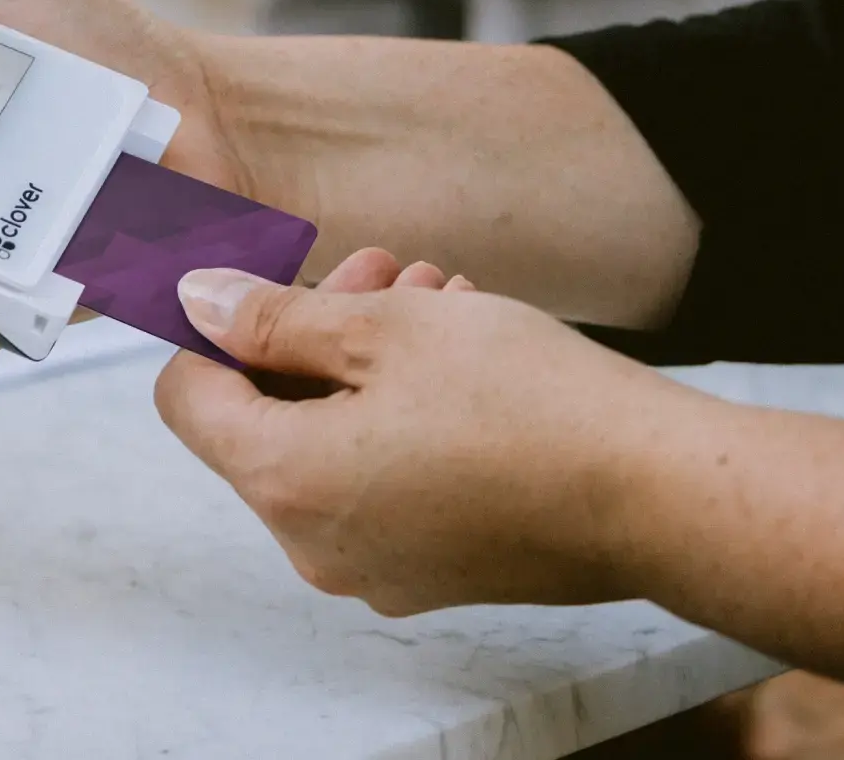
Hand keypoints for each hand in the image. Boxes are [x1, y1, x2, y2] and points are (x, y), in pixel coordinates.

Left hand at [152, 256, 694, 615]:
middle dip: (311, 332)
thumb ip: (275, 317)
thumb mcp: (387, 327)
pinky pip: (381, 483)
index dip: (218, 326)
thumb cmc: (535, 409)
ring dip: (365, 363)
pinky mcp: (432, 571)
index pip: (187, 396)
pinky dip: (401, 418)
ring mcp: (376, 568)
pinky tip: (463, 357)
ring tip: (437, 299)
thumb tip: (199, 303)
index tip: (269, 280)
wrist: (656, 493)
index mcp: (286, 481)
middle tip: (377, 271)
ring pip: (330, 444)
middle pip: (263, 420)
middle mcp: (316, 544)